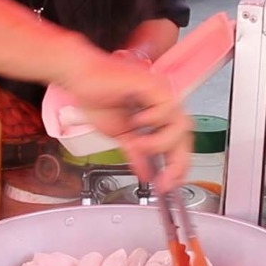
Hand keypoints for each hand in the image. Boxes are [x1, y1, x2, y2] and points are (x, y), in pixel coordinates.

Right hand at [58, 51, 191, 191]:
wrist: (79, 79)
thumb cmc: (96, 97)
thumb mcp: (120, 135)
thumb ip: (136, 153)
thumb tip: (146, 174)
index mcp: (157, 115)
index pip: (179, 143)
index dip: (177, 166)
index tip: (168, 186)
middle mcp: (163, 103)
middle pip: (186, 136)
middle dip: (177, 162)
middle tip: (164, 180)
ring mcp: (160, 92)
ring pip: (181, 124)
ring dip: (161, 142)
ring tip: (138, 143)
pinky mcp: (152, 84)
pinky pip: (167, 107)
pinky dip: (154, 119)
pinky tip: (136, 119)